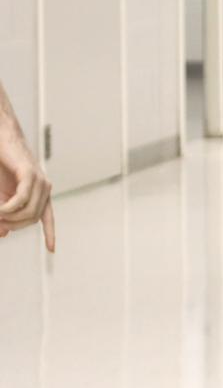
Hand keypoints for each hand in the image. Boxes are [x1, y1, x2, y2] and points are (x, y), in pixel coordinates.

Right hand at [0, 111, 53, 250]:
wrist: (0, 137)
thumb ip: (2, 213)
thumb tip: (5, 234)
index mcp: (38, 192)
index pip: (47, 217)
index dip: (50, 233)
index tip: (52, 249)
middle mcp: (43, 187)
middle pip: (32, 219)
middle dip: (12, 224)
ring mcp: (39, 180)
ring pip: (29, 212)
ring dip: (8, 217)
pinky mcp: (30, 174)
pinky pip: (22, 200)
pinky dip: (8, 208)